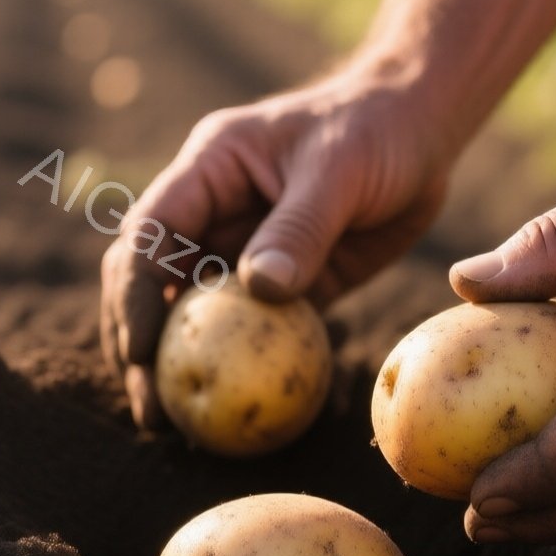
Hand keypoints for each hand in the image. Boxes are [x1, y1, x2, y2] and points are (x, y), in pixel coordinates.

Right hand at [101, 73, 456, 427]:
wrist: (421, 132)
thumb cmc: (375, 131)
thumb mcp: (339, 169)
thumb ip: (300, 226)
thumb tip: (261, 291)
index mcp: (209, 170)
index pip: (150, 233)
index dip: (135, 292)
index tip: (139, 349)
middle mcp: (213, 212)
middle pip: (152, 280)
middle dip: (138, 343)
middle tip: (150, 409)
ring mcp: (243, 249)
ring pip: (193, 313)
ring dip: (179, 364)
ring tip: (173, 424)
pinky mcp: (282, 282)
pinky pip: (251, 330)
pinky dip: (238, 368)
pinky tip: (232, 412)